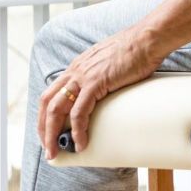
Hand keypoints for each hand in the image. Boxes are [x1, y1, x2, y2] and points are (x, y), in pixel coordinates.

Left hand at [37, 24, 166, 158]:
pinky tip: (81, 143)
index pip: (51, 93)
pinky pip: (79, 112)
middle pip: (46, 103)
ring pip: (56, 109)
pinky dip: (77, 130)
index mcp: (77, 67)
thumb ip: (101, 76)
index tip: (49, 133)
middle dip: (43, 129)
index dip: (45, 116)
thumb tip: (106, 91)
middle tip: (48, 149)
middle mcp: (75, 71)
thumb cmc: (135, 50)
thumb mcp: (109, 63)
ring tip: (56, 151)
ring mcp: (83, 76)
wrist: (147, 39)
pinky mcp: (96, 82)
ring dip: (52, 134)